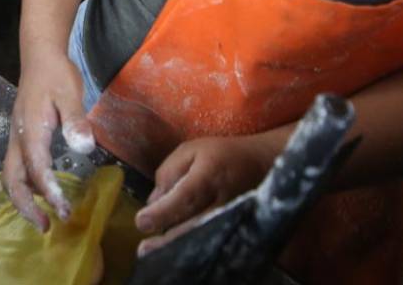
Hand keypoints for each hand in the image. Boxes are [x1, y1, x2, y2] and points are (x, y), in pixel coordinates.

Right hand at [1, 52, 94, 230]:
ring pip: (11, 176)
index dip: (49, 193)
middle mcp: (18, 138)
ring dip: (23, 199)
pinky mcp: (21, 138)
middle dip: (24, 206)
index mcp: (30, 131)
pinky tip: (44, 191)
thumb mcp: (70, 94)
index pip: (36, 169)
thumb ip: (75, 121)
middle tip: (45, 226)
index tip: (64, 211)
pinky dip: (27, 186)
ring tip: (44, 216)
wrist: (39, 57)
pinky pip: (17, 168)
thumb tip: (84, 148)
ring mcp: (17, 138)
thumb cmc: (56, 75)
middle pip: (11, 180)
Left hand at [133, 133, 277, 254]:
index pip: (184, 197)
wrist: (261, 163)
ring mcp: (233, 216)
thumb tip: (154, 201)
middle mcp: (223, 199)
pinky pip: (213, 239)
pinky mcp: (236, 226)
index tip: (141, 222)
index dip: (162, 212)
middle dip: (168, 238)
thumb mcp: (191, 150)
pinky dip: (194, 244)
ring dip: (179, 245)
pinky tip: (177, 248)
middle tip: (144, 249)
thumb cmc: (221, 154)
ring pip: (204, 236)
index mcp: (210, 175)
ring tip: (154, 252)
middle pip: (195, 224)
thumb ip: (169, 172)